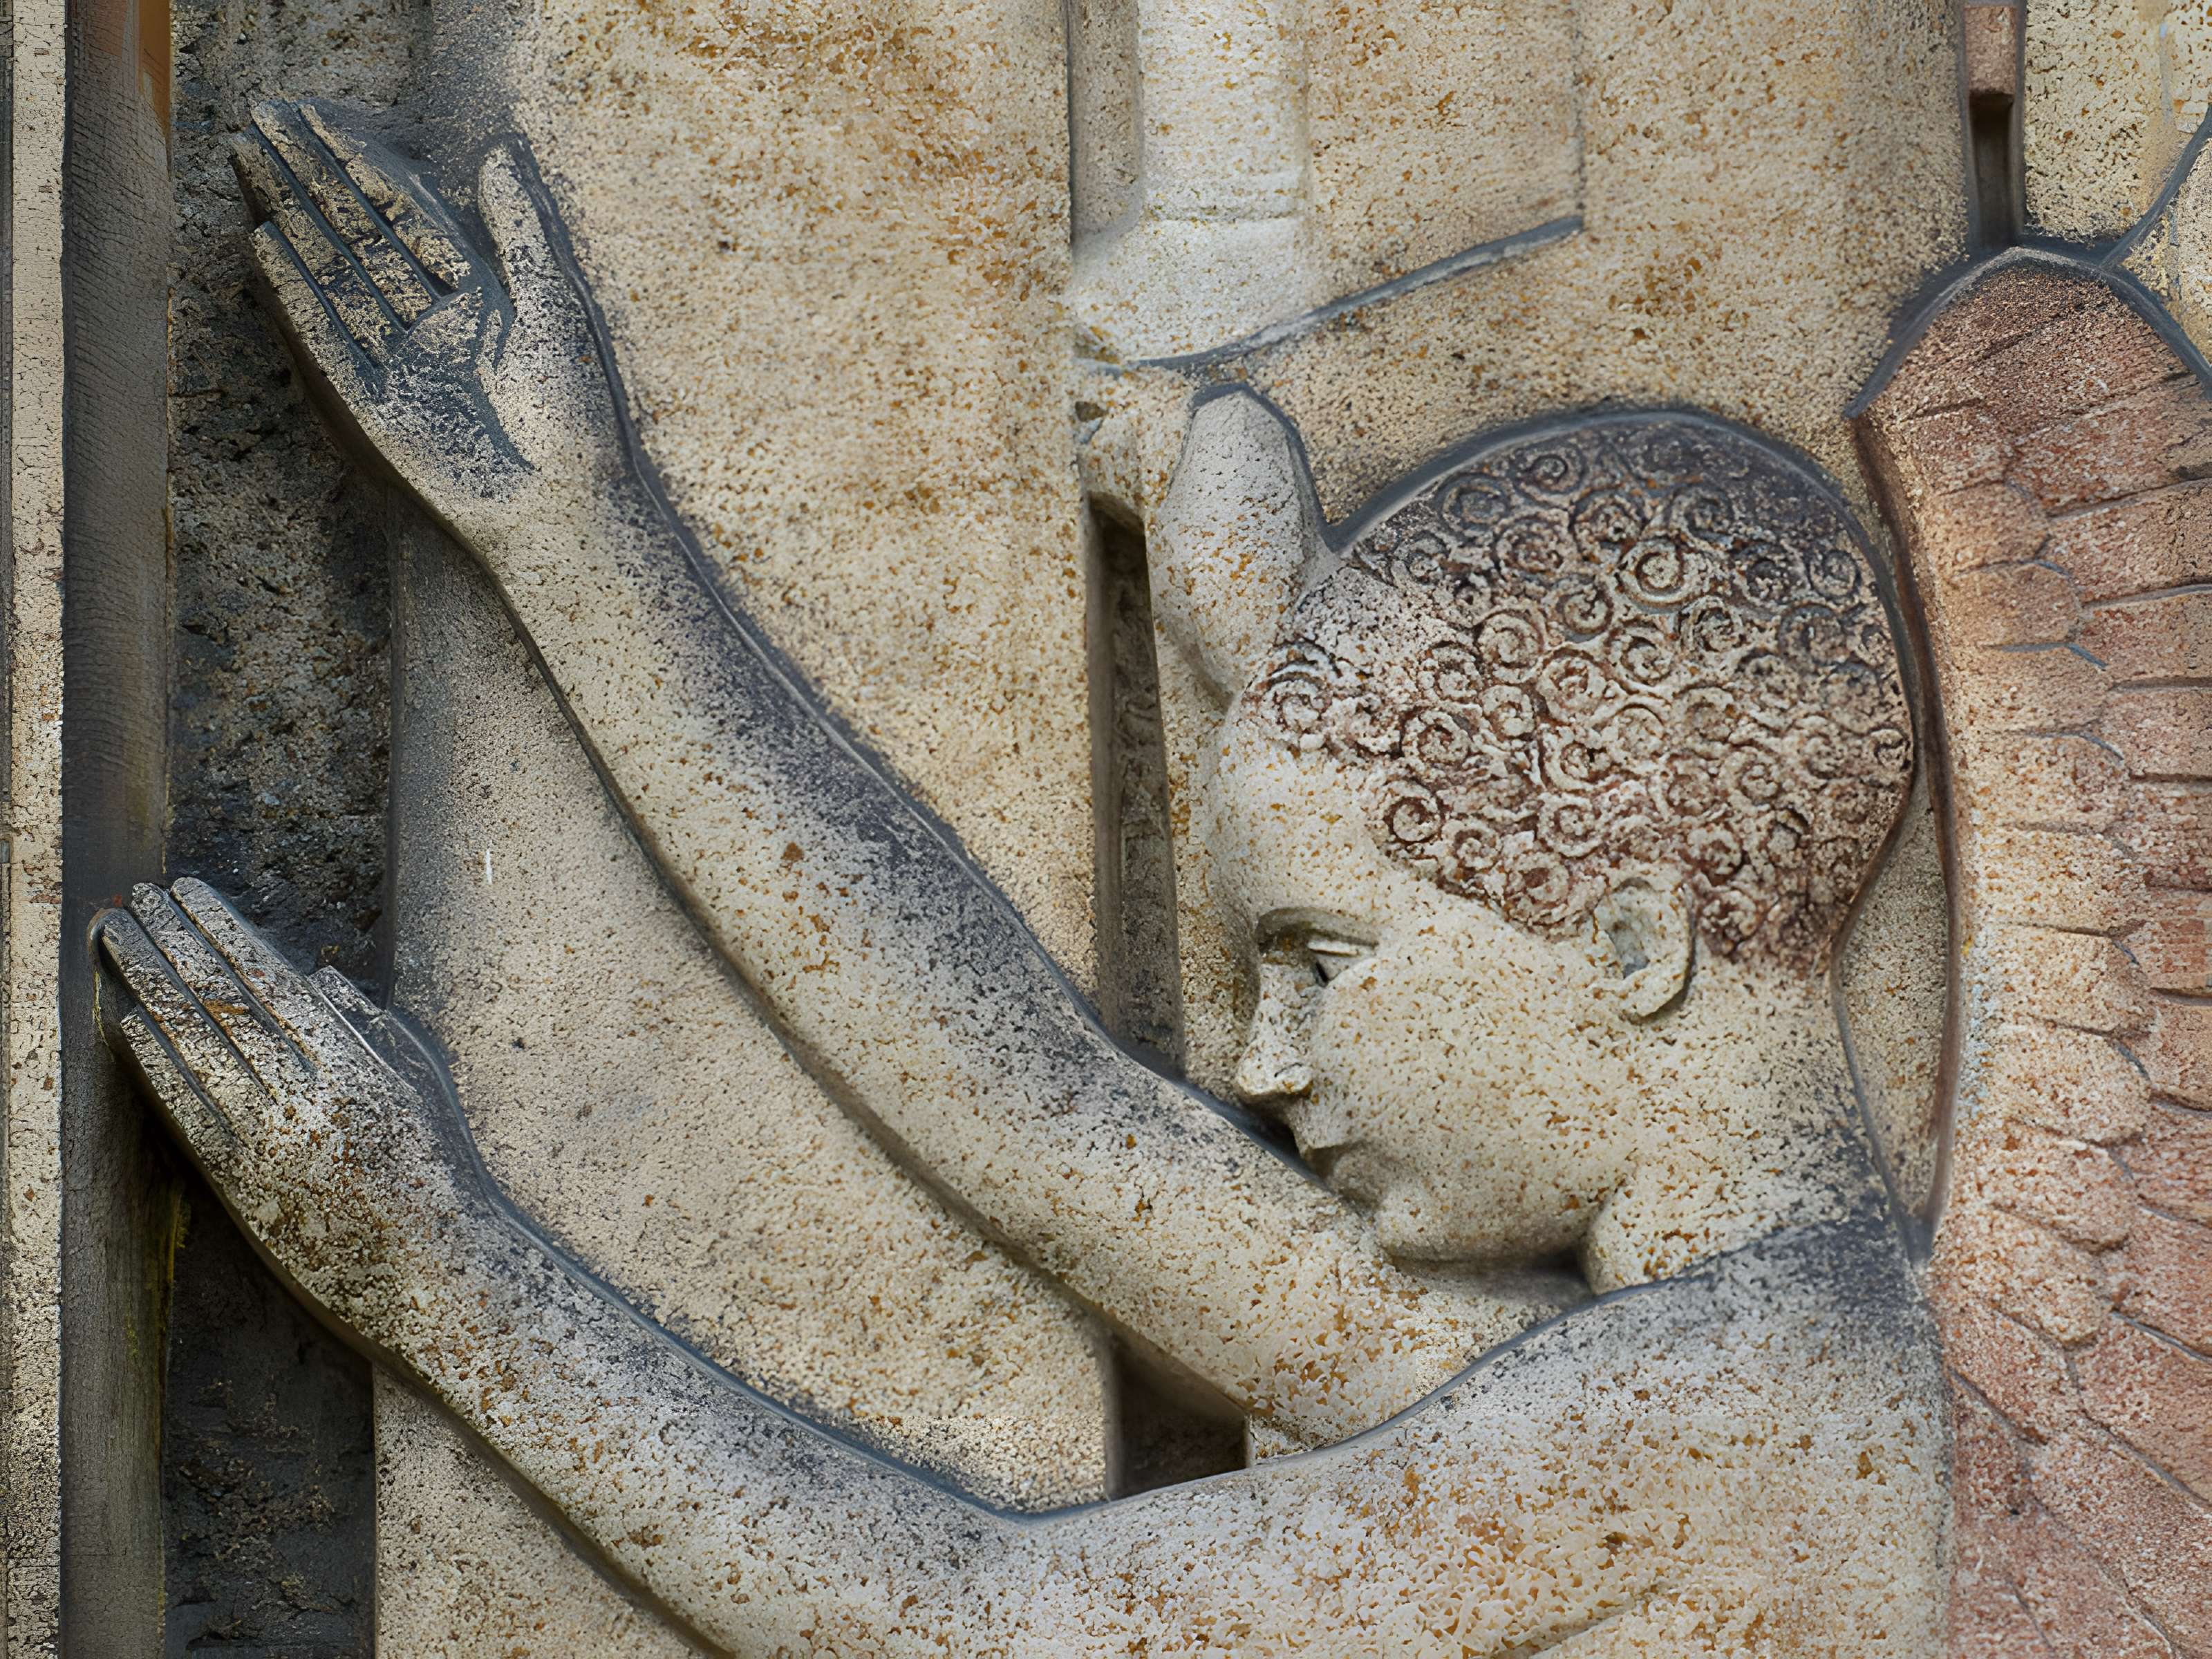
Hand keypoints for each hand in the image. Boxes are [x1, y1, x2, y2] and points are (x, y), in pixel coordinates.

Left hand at [92, 879, 485, 1335]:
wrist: (436, 1272)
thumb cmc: (439, 1172)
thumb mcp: (423, 1084)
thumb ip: (371, 1026)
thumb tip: (315, 975)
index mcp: (354, 1062)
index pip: (269, 976)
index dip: (221, 927)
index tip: (184, 889)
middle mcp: (306, 1094)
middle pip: (220, 1000)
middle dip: (170, 941)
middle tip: (130, 900)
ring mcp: (269, 1141)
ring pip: (193, 1046)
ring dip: (146, 986)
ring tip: (116, 942)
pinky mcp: (242, 1188)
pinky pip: (187, 1113)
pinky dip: (155, 1067)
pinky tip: (128, 1025)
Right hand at [232, 102, 632, 552]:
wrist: (560, 507)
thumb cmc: (571, 414)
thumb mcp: (553, 308)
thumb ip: (521, 230)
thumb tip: (498, 151)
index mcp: (480, 299)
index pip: (410, 214)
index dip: (362, 162)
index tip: (315, 117)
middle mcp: (434, 325)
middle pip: (362, 233)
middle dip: (312, 176)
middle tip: (260, 119)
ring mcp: (400, 364)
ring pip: (337, 274)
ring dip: (293, 218)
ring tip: (249, 162)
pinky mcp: (374, 407)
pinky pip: (327, 340)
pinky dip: (296, 294)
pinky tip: (263, 245)